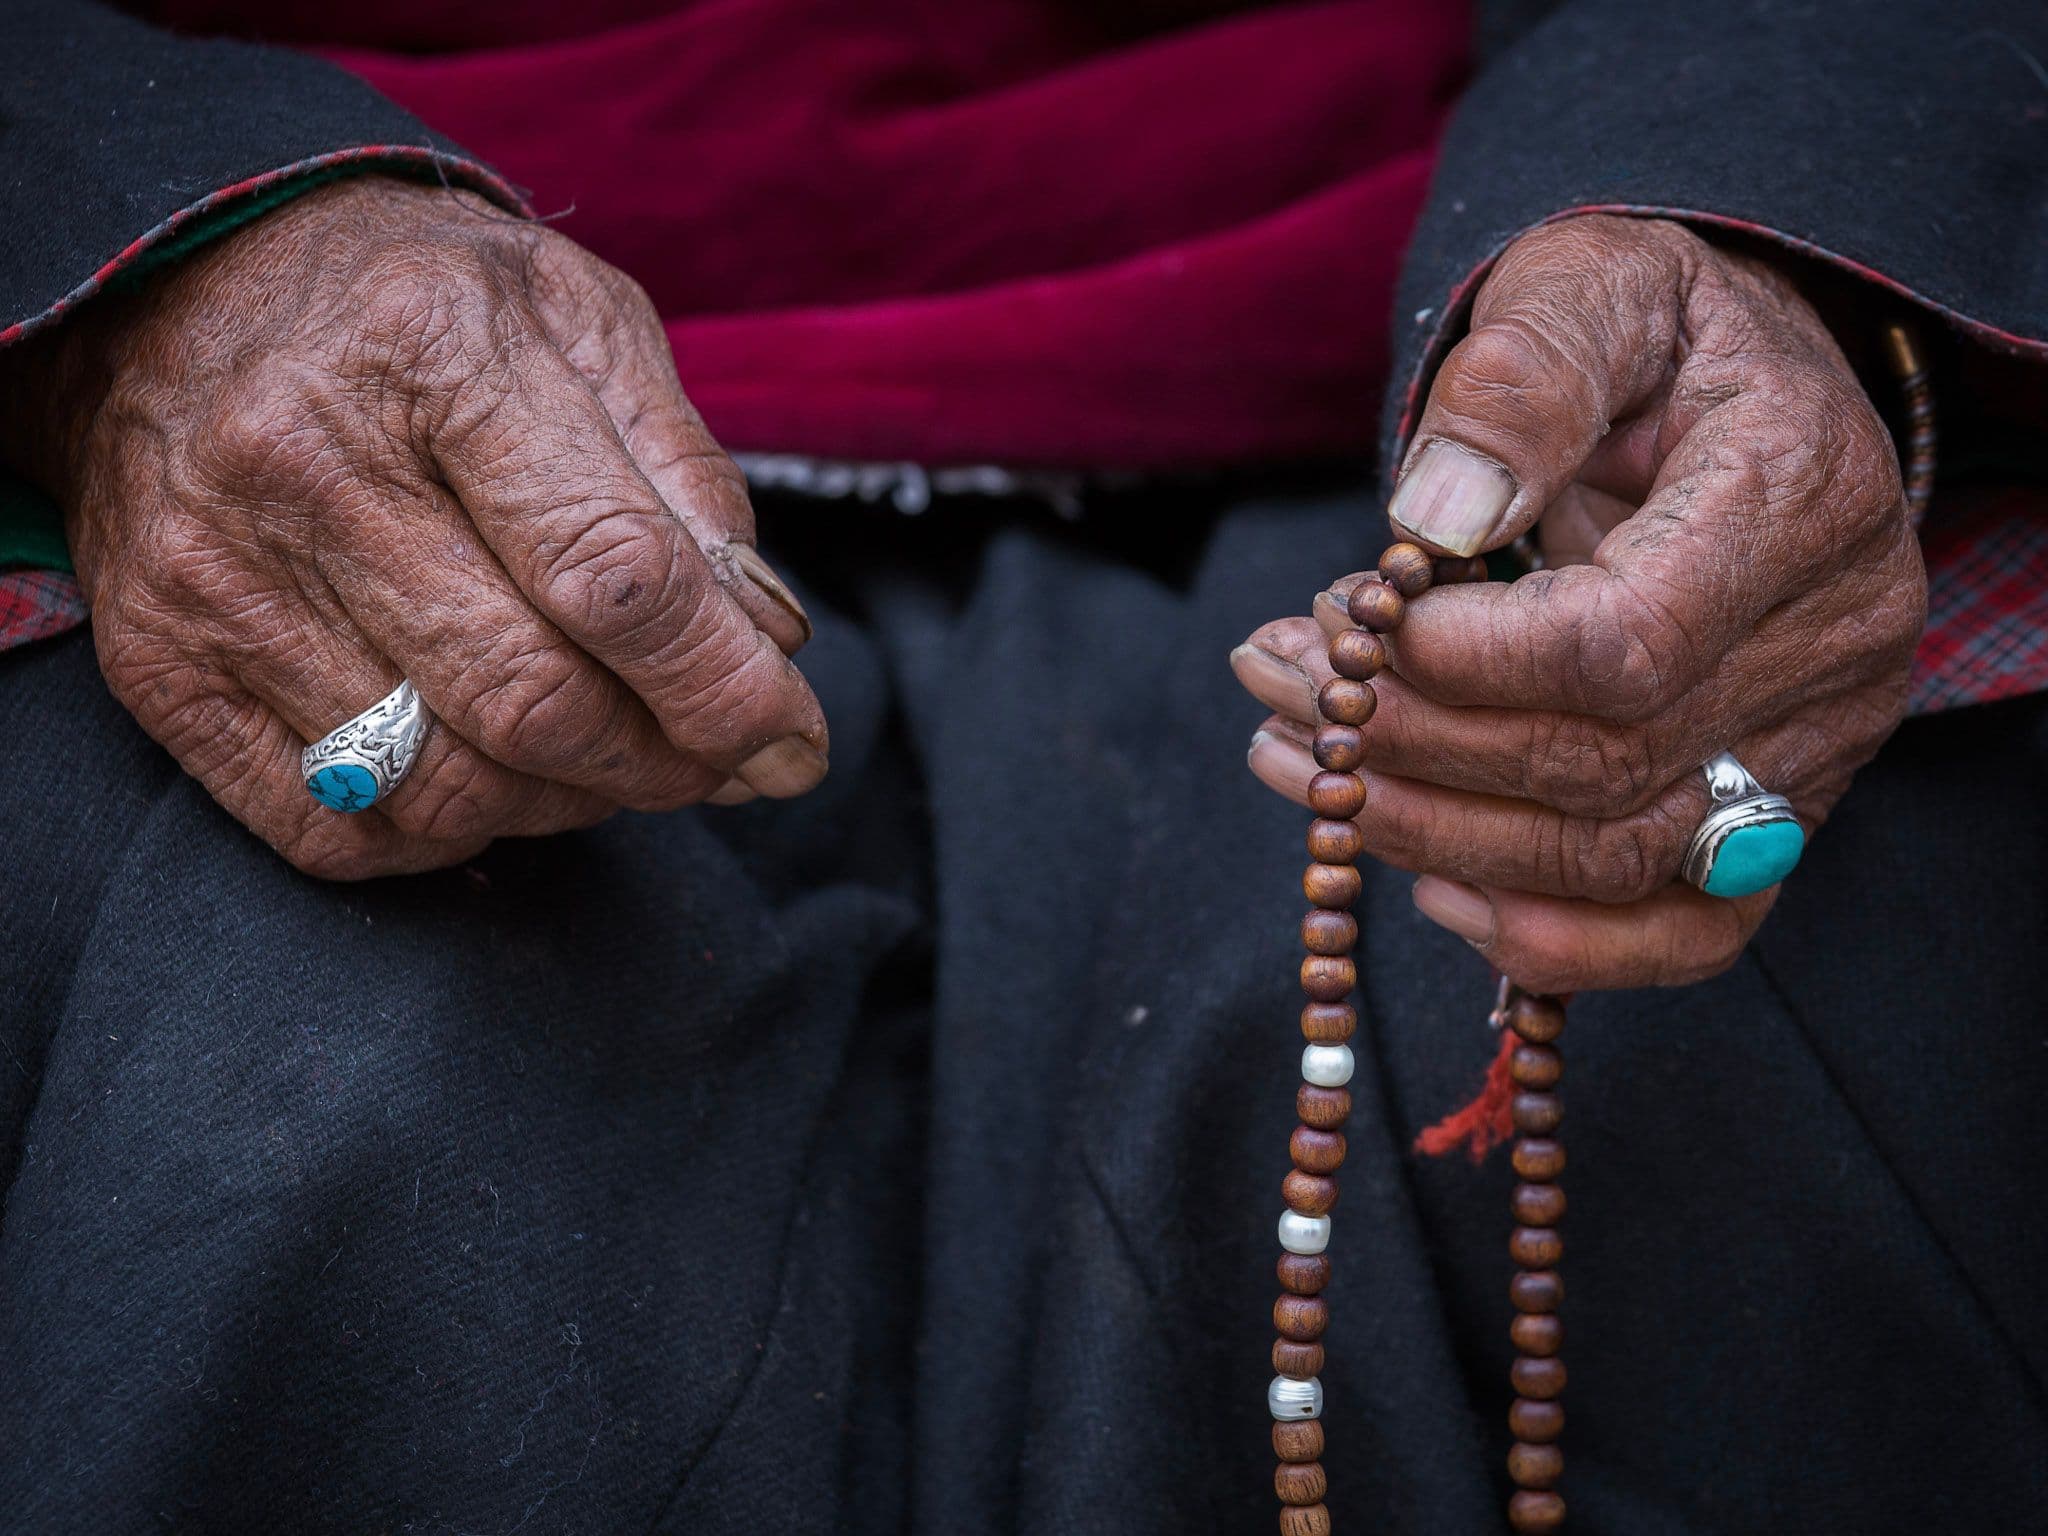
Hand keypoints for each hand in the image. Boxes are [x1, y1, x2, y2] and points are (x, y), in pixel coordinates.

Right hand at [0, 176, 824, 878]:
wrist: (184, 283)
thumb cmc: (429, 308)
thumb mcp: (585, 326)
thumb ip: (688, 483)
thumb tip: (768, 653)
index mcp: (437, 349)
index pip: (617, 576)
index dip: (726, 688)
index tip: (793, 740)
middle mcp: (306, 462)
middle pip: (536, 700)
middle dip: (663, 762)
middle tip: (713, 757)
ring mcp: (215, 574)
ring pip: (446, 783)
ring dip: (569, 803)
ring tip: (611, 754)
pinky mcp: (160, 664)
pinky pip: (340, 828)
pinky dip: (451, 833)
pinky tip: (496, 774)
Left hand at [1233, 216, 1924, 990]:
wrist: (1734, 389)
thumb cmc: (1650, 332)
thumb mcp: (1587, 288)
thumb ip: (1521, 383)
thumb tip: (1431, 519)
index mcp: (1800, 499)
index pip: (1622, 644)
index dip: (1461, 662)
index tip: (1348, 619)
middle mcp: (1836, 644)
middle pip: (1604, 767)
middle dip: (1406, 744)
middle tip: (1275, 685)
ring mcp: (1818, 744)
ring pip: (1620, 860)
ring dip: (1431, 832)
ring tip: (1299, 760)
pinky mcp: (1776, 811)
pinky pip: (1687, 931)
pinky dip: (1552, 940)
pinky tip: (1428, 883)